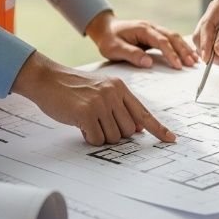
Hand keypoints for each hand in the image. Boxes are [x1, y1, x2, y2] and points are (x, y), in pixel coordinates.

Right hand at [12, 52, 175, 145]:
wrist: (47, 79)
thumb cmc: (72, 88)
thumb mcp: (101, 91)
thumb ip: (120, 107)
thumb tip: (136, 129)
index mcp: (120, 88)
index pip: (144, 113)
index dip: (158, 129)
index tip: (171, 139)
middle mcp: (114, 94)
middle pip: (128, 131)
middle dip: (113, 133)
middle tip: (97, 122)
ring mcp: (101, 103)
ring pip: (113, 137)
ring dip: (99, 135)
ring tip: (86, 121)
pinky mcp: (87, 113)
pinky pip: (96, 139)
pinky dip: (88, 138)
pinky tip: (79, 124)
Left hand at [86, 11, 196, 69]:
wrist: (106, 29)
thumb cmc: (109, 40)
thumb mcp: (114, 49)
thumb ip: (131, 55)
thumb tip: (148, 63)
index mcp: (142, 29)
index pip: (161, 41)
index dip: (171, 53)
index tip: (178, 65)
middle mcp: (151, 27)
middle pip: (172, 37)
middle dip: (183, 50)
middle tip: (192, 63)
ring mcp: (154, 30)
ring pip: (174, 37)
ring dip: (185, 48)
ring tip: (194, 61)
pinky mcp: (155, 35)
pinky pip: (171, 40)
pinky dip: (180, 47)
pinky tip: (188, 54)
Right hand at [193, 0, 218, 66]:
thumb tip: (218, 49)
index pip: (206, 24)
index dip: (205, 43)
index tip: (208, 58)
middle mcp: (214, 12)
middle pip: (201, 35)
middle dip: (210, 52)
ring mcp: (215, 22)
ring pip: (206, 43)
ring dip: (216, 56)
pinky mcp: (218, 31)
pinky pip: (213, 46)